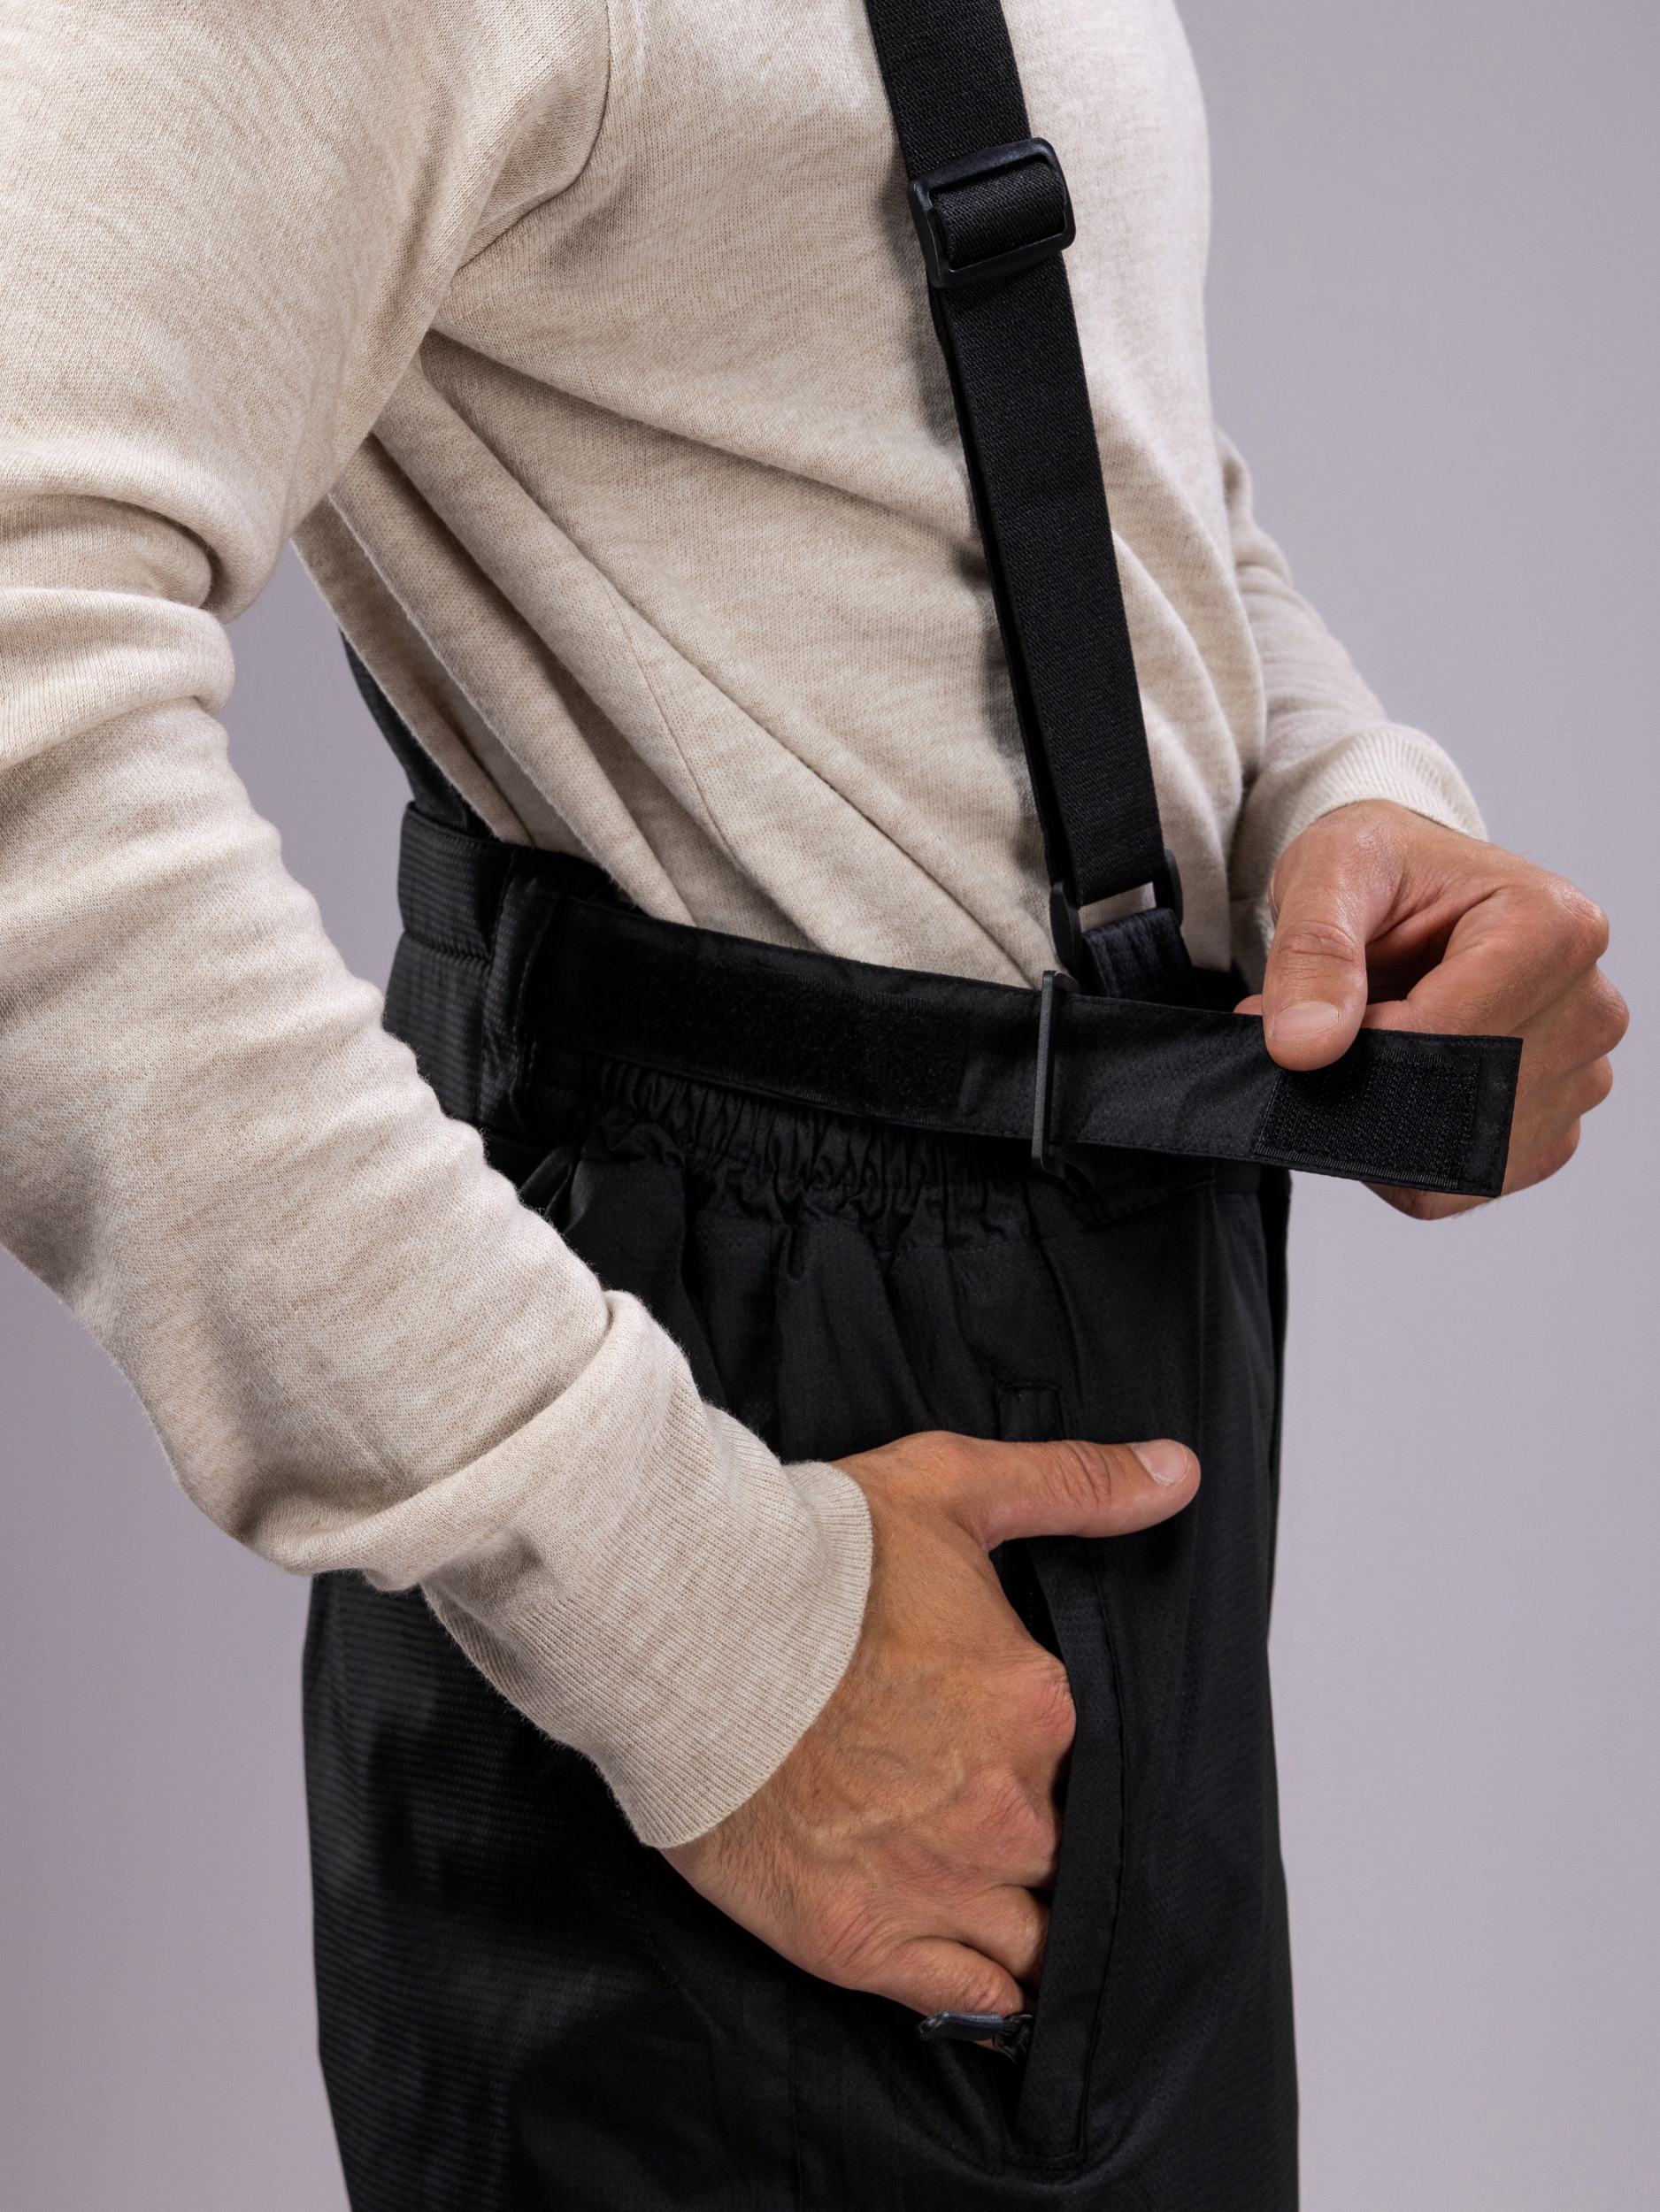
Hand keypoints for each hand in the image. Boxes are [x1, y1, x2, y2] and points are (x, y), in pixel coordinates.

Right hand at [663, 1429, 1197, 2019]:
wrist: (680, 1628)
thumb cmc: (809, 1558)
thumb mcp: (953, 1488)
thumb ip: (1075, 1486)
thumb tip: (1178, 1472)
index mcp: (1038, 1705)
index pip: (1091, 1757)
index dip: (1056, 1754)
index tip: (1014, 1739)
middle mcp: (1008, 1807)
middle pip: (1064, 1849)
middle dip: (1032, 1830)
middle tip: (974, 1804)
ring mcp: (939, 1884)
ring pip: (1032, 1937)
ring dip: (1018, 1918)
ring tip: (977, 1888)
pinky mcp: (864, 1941)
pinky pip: (972, 2002)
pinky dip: (987, 1994)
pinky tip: (983, 1974)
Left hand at [1235, 801, 1627, 1218]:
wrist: (1407, 896)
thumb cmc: (1383, 873)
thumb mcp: (1330, 871)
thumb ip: (1312, 951)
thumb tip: (1306, 1047)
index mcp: (1553, 926)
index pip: (1454, 1033)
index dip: (1367, 1047)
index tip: (1308, 1029)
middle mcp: (1588, 1006)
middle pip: (1462, 1098)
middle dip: (1367, 1086)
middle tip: (1308, 1048)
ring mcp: (1579, 1076)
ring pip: (1461, 1152)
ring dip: (1380, 1123)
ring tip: (1352, 1055)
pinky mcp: (1548, 1130)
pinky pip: (1463, 1183)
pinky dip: (1402, 1159)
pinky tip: (1381, 1096)